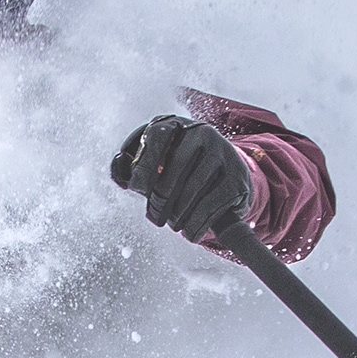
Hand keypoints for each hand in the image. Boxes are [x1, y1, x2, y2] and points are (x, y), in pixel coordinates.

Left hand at [110, 115, 252, 243]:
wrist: (225, 174)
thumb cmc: (177, 171)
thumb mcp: (153, 164)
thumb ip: (127, 168)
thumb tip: (119, 161)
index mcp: (176, 124)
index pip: (156, 137)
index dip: (144, 166)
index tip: (138, 190)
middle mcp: (202, 132)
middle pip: (175, 169)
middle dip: (160, 201)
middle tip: (155, 218)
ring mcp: (223, 153)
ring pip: (193, 189)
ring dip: (178, 216)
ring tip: (174, 226)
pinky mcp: (237, 177)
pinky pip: (212, 204)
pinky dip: (198, 224)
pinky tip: (191, 233)